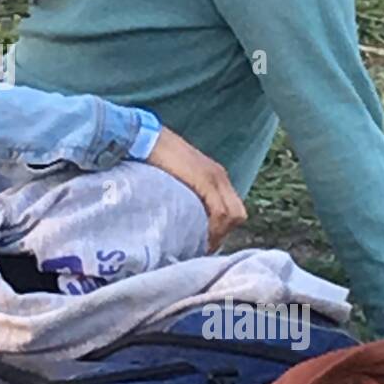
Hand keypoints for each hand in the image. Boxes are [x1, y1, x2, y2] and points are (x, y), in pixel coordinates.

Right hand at [146, 127, 246, 251]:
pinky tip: (198, 237)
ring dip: (219, 234)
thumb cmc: (153, 159)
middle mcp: (220, 176)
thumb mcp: (175, 179)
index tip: (204, 242)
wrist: (145, 138)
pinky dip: (213, 228)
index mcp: (215, 175)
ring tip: (199, 244)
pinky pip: (220, 212)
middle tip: (203, 245)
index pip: (233, 210)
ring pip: (233, 215)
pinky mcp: (206, 180)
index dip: (222, 229)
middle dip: (223, 233)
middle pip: (238, 215)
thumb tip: (180, 218)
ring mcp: (215, 177)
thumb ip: (184, 194)